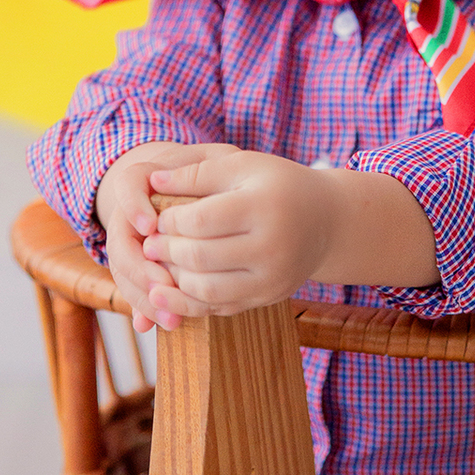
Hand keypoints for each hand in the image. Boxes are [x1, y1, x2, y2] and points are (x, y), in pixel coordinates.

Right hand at [95, 142, 238, 331]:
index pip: (127, 185)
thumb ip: (203, 169)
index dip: (133, 205)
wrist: (199, 189)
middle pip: (120, 241)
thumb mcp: (215, 161)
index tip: (151, 225)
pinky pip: (136, 291)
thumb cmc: (214, 171)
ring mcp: (132, 242)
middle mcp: (130, 213)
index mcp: (144, 179)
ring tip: (170, 315)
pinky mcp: (141, 268)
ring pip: (124, 272)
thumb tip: (178, 188)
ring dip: (144, 296)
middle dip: (140, 267)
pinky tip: (163, 324)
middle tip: (162, 284)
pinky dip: (147, 309)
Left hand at [142, 149, 438, 325]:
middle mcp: (273, 246)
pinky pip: (220, 308)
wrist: (326, 220)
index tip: (157, 216)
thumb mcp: (241, 165)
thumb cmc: (277, 185)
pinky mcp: (268, 298)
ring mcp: (273, 278)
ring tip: (159, 264)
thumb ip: (196, 173)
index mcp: (264, 206)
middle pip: (200, 257)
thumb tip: (151, 182)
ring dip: (173, 280)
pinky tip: (169, 290)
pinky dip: (189, 302)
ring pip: (207, 290)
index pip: (201, 220)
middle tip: (149, 243)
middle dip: (166, 251)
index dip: (170, 220)